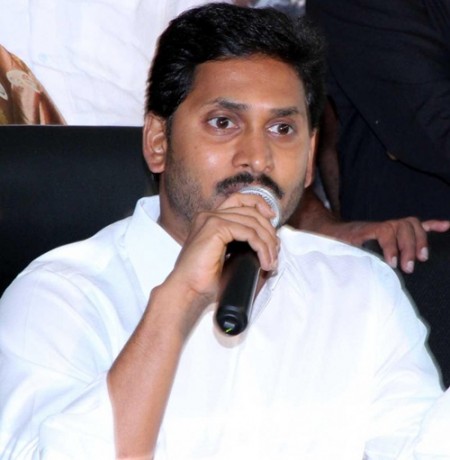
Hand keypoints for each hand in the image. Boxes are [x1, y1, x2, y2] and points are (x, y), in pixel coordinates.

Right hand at [162, 192, 279, 331]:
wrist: (187, 291)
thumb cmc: (204, 280)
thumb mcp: (226, 256)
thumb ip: (241, 244)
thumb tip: (269, 244)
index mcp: (209, 219)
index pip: (239, 199)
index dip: (259, 204)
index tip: (272, 218)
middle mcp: (209, 215)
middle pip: (250, 210)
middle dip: (268, 230)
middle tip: (275, 251)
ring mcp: (211, 220)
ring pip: (252, 222)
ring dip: (267, 243)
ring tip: (271, 262)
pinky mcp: (215, 228)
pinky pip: (248, 233)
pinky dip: (261, 247)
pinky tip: (264, 261)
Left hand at [324, 217, 449, 272]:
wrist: (330, 232)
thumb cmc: (335, 243)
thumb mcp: (339, 250)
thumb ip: (350, 256)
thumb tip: (362, 267)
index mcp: (367, 229)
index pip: (385, 231)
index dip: (391, 247)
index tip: (392, 264)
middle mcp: (381, 225)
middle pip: (403, 226)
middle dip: (408, 246)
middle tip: (408, 267)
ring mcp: (390, 227)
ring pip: (412, 224)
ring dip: (420, 240)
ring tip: (422, 258)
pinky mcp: (396, 231)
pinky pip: (417, 225)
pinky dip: (432, 225)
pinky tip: (446, 226)